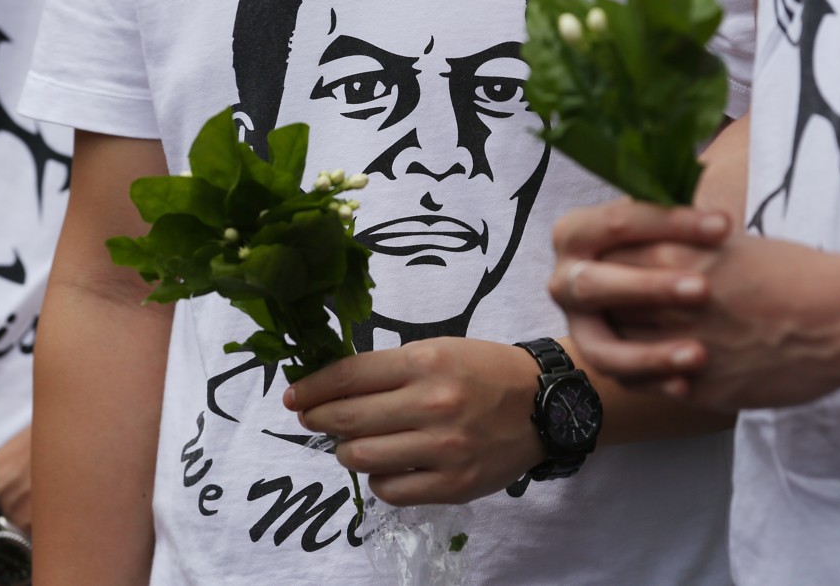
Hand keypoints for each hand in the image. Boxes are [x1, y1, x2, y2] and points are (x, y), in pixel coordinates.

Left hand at [284, 338, 544, 505]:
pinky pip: (390, 489)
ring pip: (360, 457)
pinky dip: (378, 478)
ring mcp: (444, 448)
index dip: (312, 388)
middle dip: (318, 420)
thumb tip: (331, 388)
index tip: (294, 396)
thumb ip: (389, 369)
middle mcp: (433, 404)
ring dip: (347, 450)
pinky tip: (386, 465)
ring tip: (353, 442)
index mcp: (426, 363)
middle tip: (312, 419)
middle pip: (347, 420)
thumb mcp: (439, 351)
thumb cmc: (486, 372)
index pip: (349, 377)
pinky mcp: (454, 484)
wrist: (545, 404)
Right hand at [549, 199, 729, 389]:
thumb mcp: (672, 222)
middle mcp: (566, 280)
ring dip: (649, 353)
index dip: (672, 223)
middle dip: (650, 288)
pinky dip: (655, 384)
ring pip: (603, 348)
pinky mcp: (599, 361)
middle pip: (598, 285)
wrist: (664, 285)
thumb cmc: (673, 241)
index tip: (726, 226)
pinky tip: (690, 385)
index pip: (619, 222)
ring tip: (699, 355)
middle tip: (703, 291)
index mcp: (577, 233)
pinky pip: (622, 381)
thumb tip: (710, 188)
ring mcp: (579, 327)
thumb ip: (678, 210)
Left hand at [579, 230, 839, 410]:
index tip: (604, 269)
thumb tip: (638, 248)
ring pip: (619, 352)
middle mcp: (673, 303)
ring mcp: (686, 348)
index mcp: (677, 258)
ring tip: (626, 338)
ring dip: (619, 345)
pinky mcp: (705, 388)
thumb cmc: (794, 271)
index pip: (606, 263)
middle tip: (605, 306)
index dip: (602, 268)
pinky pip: (652, 386)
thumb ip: (678, 245)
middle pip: (605, 308)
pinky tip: (657, 366)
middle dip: (602, 307)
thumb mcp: (727, 242)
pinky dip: (647, 376)